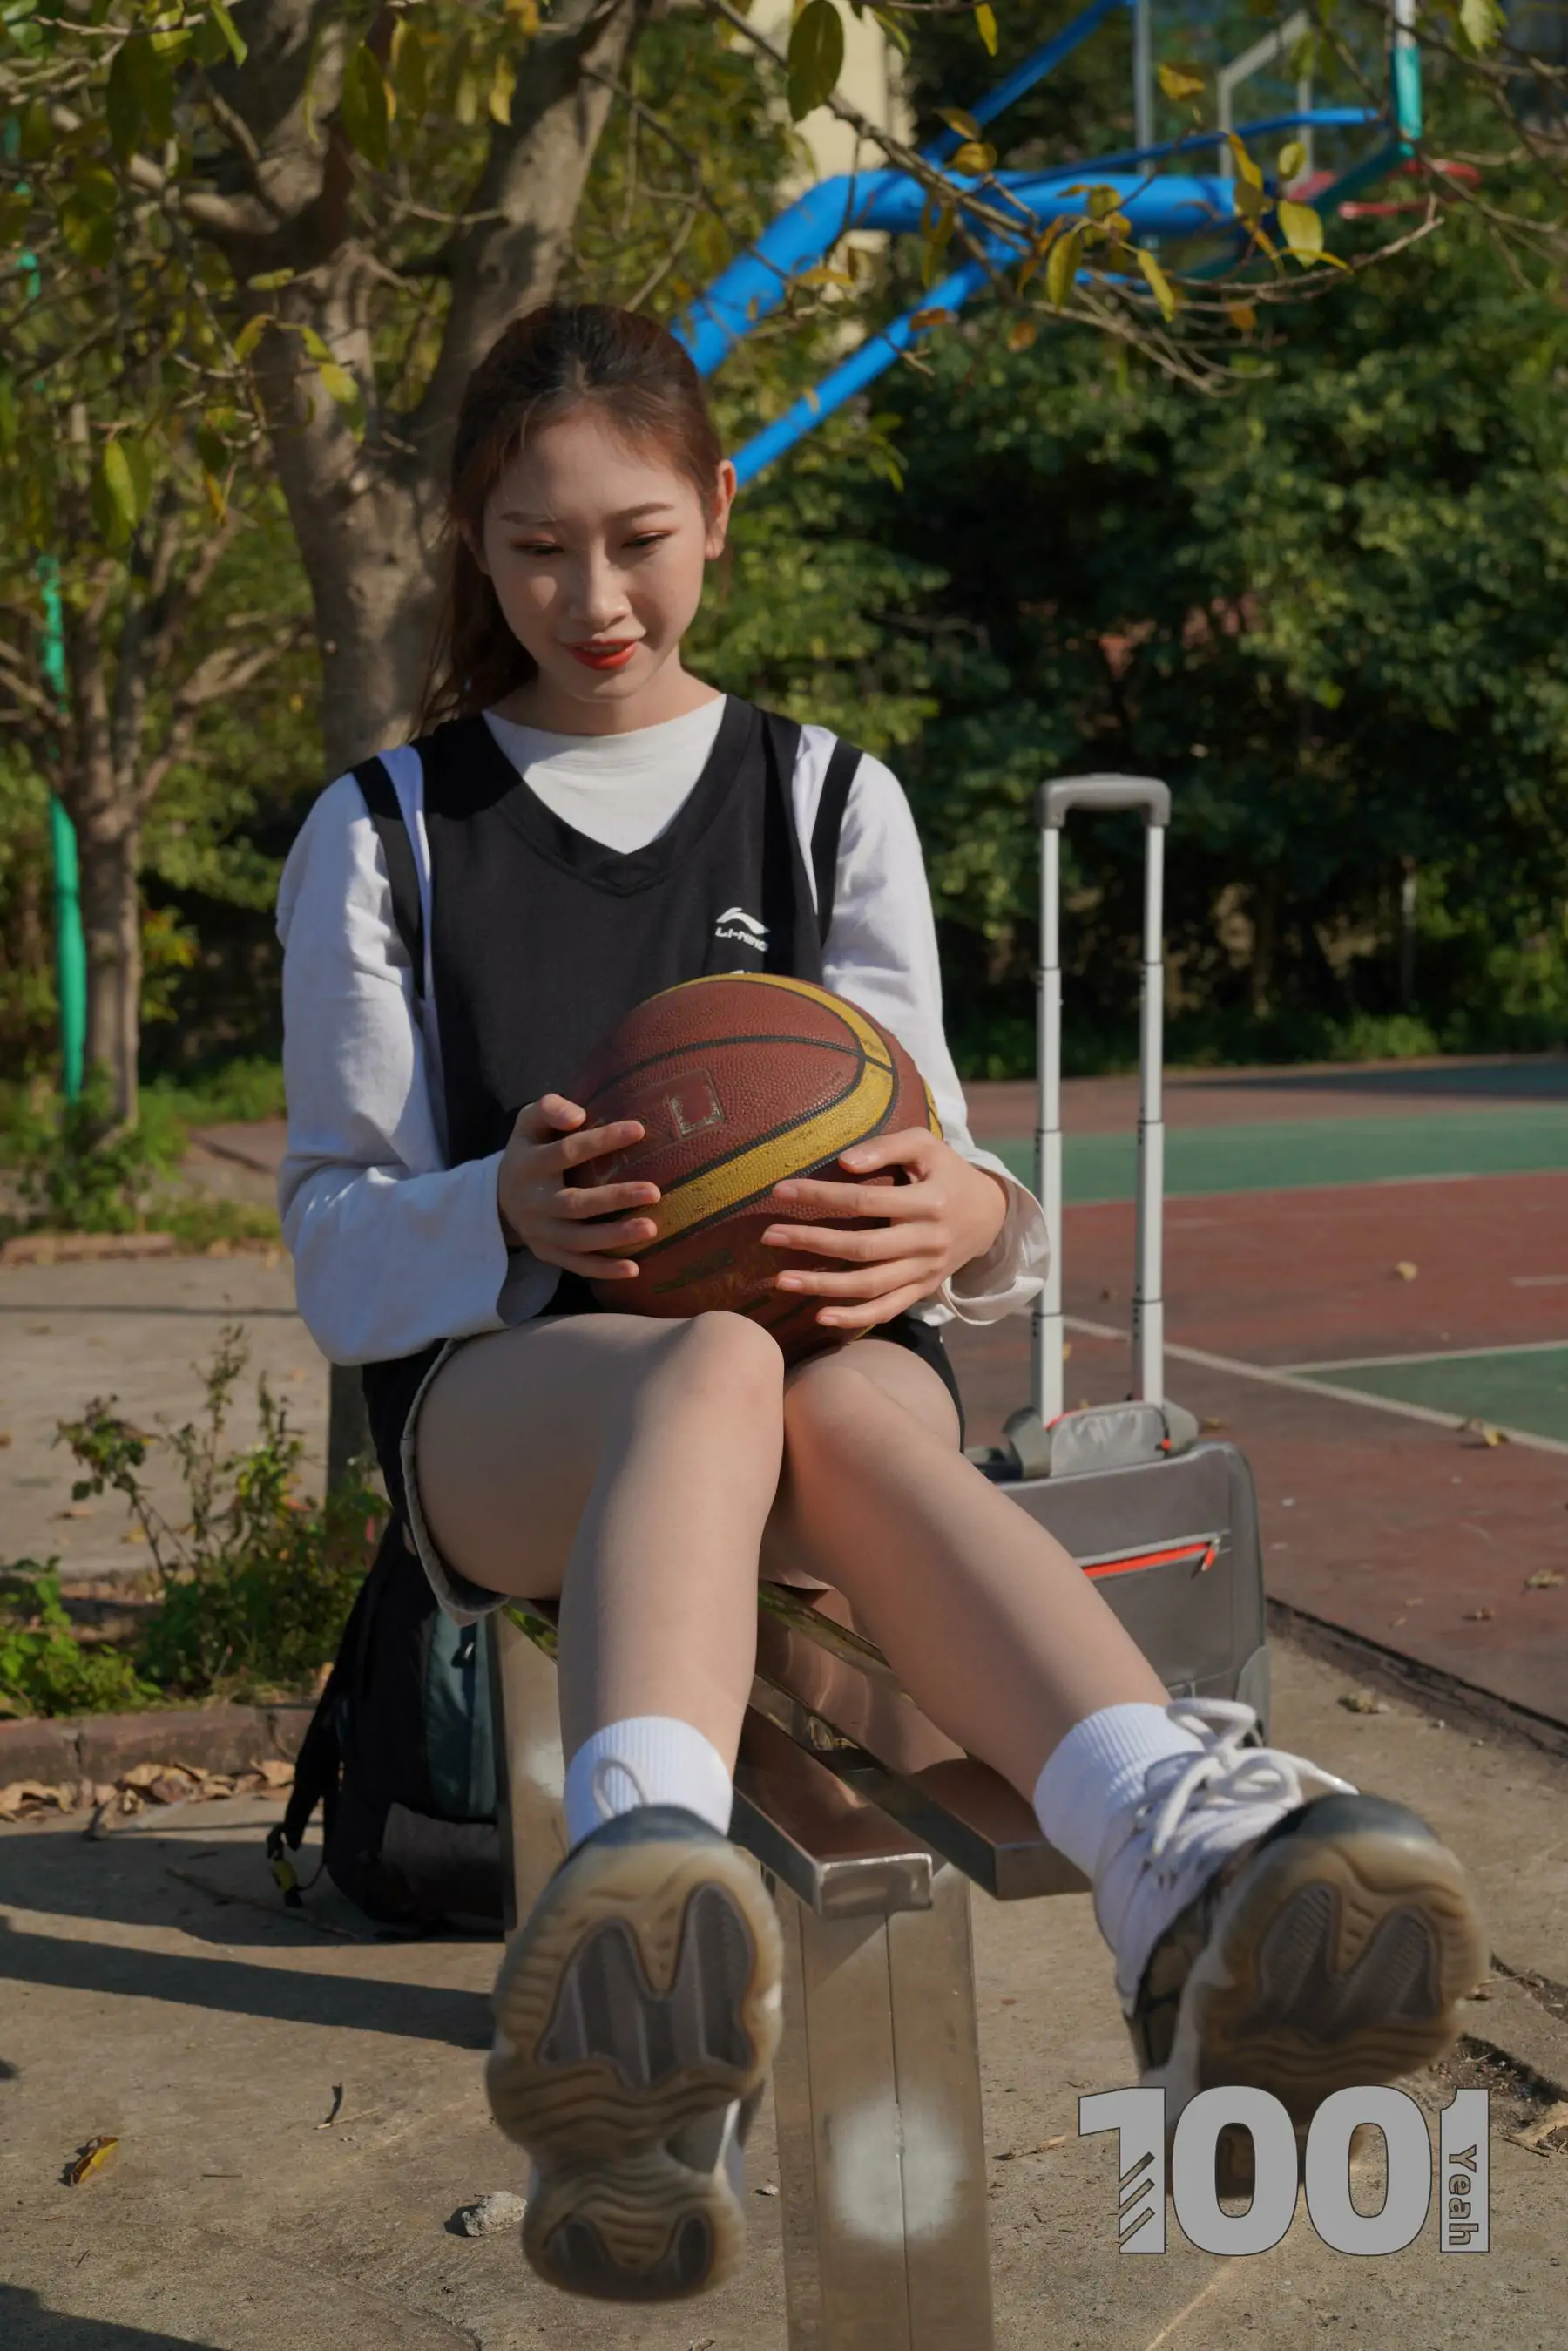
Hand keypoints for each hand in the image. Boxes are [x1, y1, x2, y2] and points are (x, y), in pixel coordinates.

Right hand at [496, 1094, 659, 1279]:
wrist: (498, 1196)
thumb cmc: (531, 1149)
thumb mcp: (530, 1122)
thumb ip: (550, 1109)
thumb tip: (578, 1116)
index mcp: (529, 1164)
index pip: (567, 1152)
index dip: (602, 1141)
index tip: (639, 1130)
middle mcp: (532, 1201)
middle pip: (574, 1203)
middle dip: (615, 1198)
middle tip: (654, 1192)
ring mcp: (538, 1231)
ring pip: (577, 1240)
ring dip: (614, 1237)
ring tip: (651, 1229)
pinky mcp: (546, 1252)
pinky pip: (576, 1265)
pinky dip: (603, 1270)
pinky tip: (634, 1269)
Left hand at [760, 1128, 1009, 1329]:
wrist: (987, 1214)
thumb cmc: (945, 1171)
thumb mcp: (925, 1145)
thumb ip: (885, 1148)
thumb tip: (843, 1163)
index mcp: (929, 1202)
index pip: (864, 1201)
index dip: (820, 1197)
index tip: (780, 1191)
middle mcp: (928, 1240)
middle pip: (861, 1248)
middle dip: (811, 1242)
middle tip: (768, 1236)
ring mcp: (926, 1270)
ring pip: (870, 1286)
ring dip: (822, 1286)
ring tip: (781, 1280)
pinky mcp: (923, 1289)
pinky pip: (887, 1309)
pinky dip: (854, 1318)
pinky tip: (820, 1316)